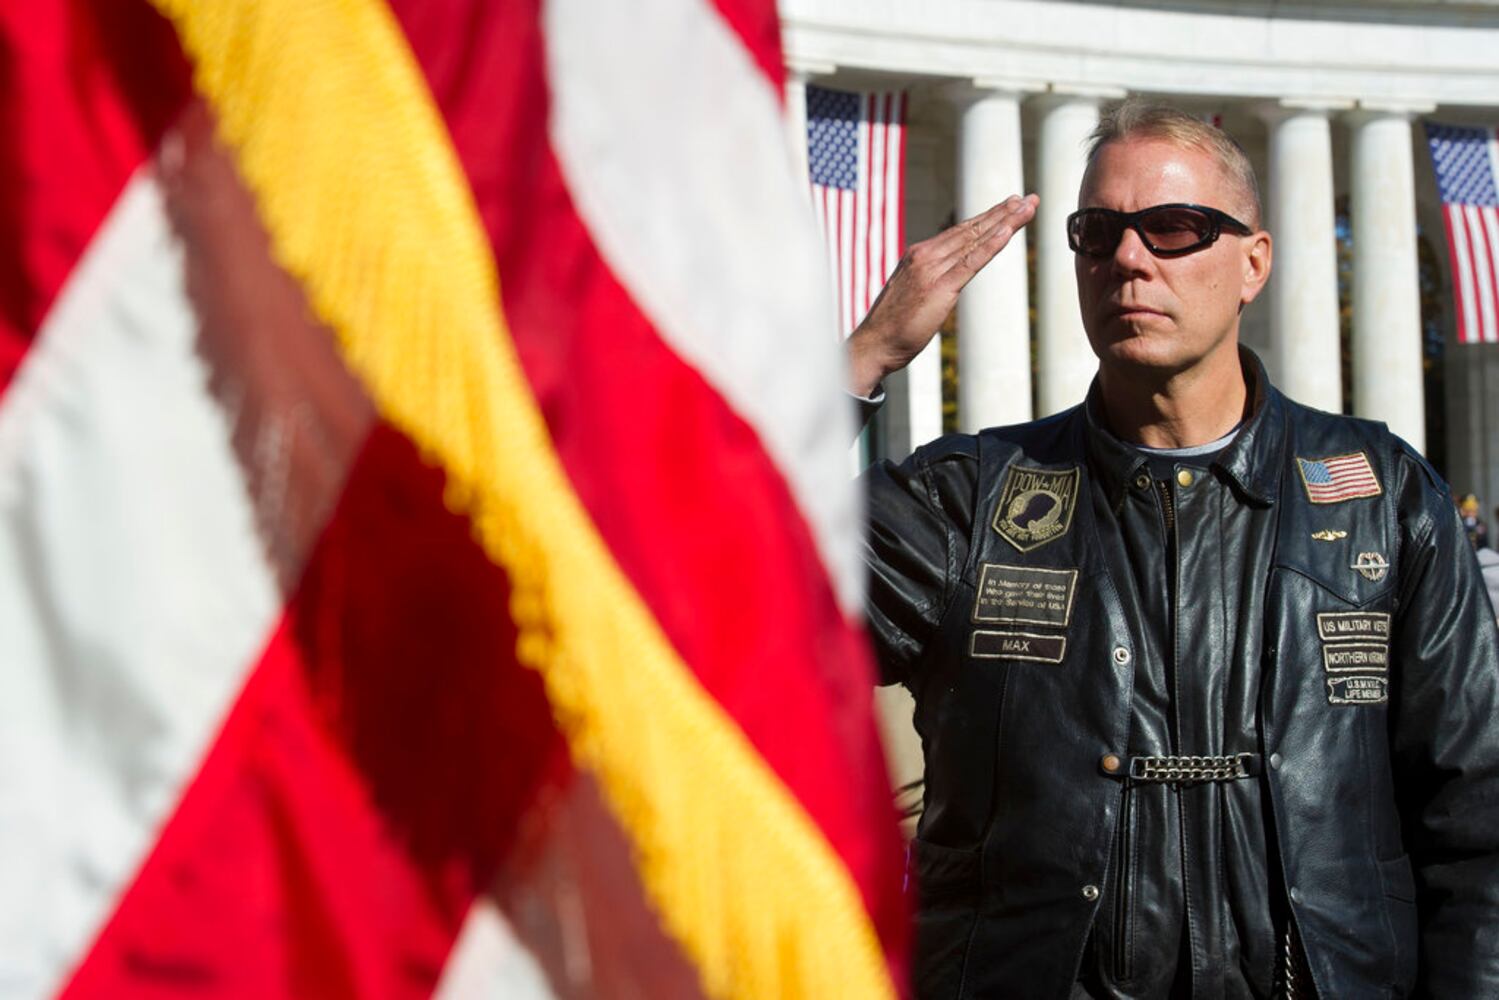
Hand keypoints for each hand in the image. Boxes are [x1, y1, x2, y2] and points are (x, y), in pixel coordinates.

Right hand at [847, 194, 1037, 396]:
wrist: (873, 345)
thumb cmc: (891, 326)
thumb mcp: (912, 294)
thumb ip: (930, 280)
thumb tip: (945, 280)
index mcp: (919, 255)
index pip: (960, 231)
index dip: (987, 218)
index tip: (1010, 206)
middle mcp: (925, 255)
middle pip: (971, 229)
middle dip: (1002, 213)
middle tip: (1029, 199)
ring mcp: (931, 270)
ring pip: (975, 240)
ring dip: (1004, 222)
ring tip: (1027, 208)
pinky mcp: (939, 288)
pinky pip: (971, 262)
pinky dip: (990, 245)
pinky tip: (1007, 233)